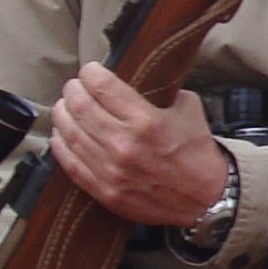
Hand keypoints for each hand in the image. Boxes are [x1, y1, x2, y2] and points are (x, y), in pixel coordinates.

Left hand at [50, 61, 227, 226]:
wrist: (207, 199)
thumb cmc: (197, 152)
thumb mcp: (188, 109)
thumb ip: (161, 92)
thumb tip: (136, 80)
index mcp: (146, 121)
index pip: (102, 87)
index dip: (90, 73)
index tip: (90, 70)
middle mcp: (124, 144)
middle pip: (79, 107)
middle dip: (72, 90)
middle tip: (74, 86)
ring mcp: (111, 170)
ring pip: (69, 133)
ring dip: (63, 114)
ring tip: (65, 106)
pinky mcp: (104, 190)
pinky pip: (69, 163)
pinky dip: (60, 144)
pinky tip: (62, 133)